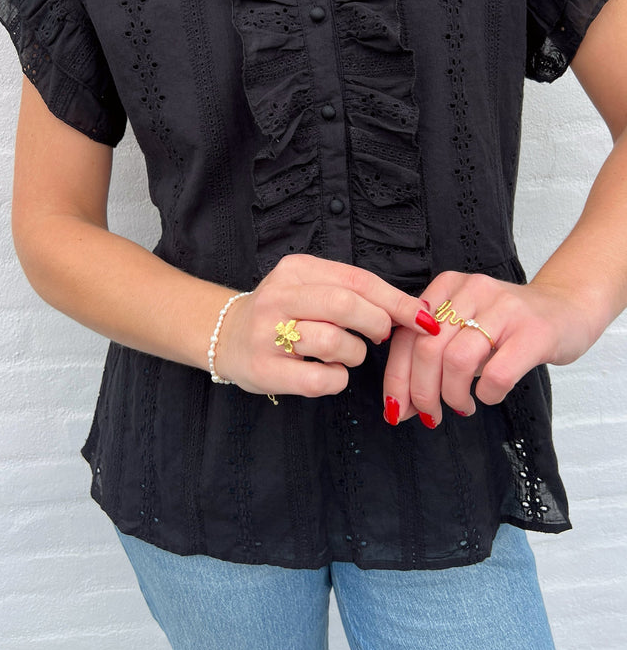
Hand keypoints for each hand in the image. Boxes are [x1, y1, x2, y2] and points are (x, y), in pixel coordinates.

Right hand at [214, 254, 438, 397]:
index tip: (423, 318)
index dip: (396, 300)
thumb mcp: (311, 287)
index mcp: (296, 270)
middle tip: (380, 335)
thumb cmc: (283, 312)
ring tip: (347, 354)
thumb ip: (353, 292)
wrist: (226, 335)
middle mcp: (278, 296)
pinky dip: (336, 380)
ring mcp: (267, 334)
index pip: (357, 279)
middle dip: (375, 324)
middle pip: (345, 305)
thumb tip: (412, 310)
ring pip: (333, 342)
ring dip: (354, 354)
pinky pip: (318, 379)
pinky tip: (331, 374)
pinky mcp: (264, 370)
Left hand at [382, 271, 599, 426]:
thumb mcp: (463, 327)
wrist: (567, 308)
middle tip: (430, 415)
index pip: (406, 335)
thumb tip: (399, 405)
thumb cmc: (507, 327)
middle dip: (421, 393)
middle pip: (427, 349)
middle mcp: (472, 291)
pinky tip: (489, 395)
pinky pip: (497, 373)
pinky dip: (487, 394)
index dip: (396, 378)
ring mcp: (504, 309)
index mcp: (447, 286)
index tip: (396, 409)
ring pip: (457, 361)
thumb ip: (430, 354)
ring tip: (462, 406)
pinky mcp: (533, 332)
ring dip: (452, 395)